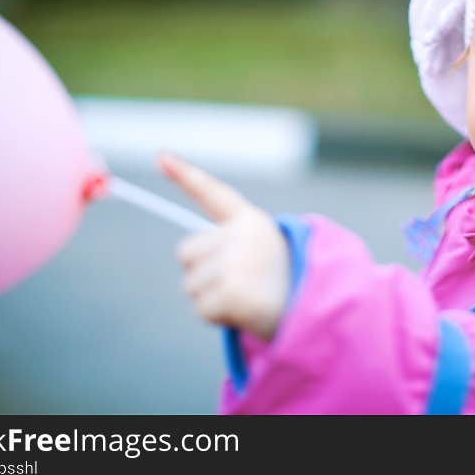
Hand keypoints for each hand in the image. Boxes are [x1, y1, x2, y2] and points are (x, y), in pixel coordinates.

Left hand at [159, 152, 290, 340]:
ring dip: (212, 297)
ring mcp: (235, 262)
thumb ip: (228, 247)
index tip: (162, 157)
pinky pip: (202, 309)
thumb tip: (188, 252)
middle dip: (202, 271)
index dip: (184, 174)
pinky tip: (244, 313)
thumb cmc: (284, 285)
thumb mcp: (262, 254)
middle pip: (186, 252)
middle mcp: (240, 235)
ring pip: (191, 284)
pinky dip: (218, 317)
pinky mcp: (230, 291)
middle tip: (239, 281)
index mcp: (251, 221)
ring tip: (246, 298)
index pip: (212, 192)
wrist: (313, 311)